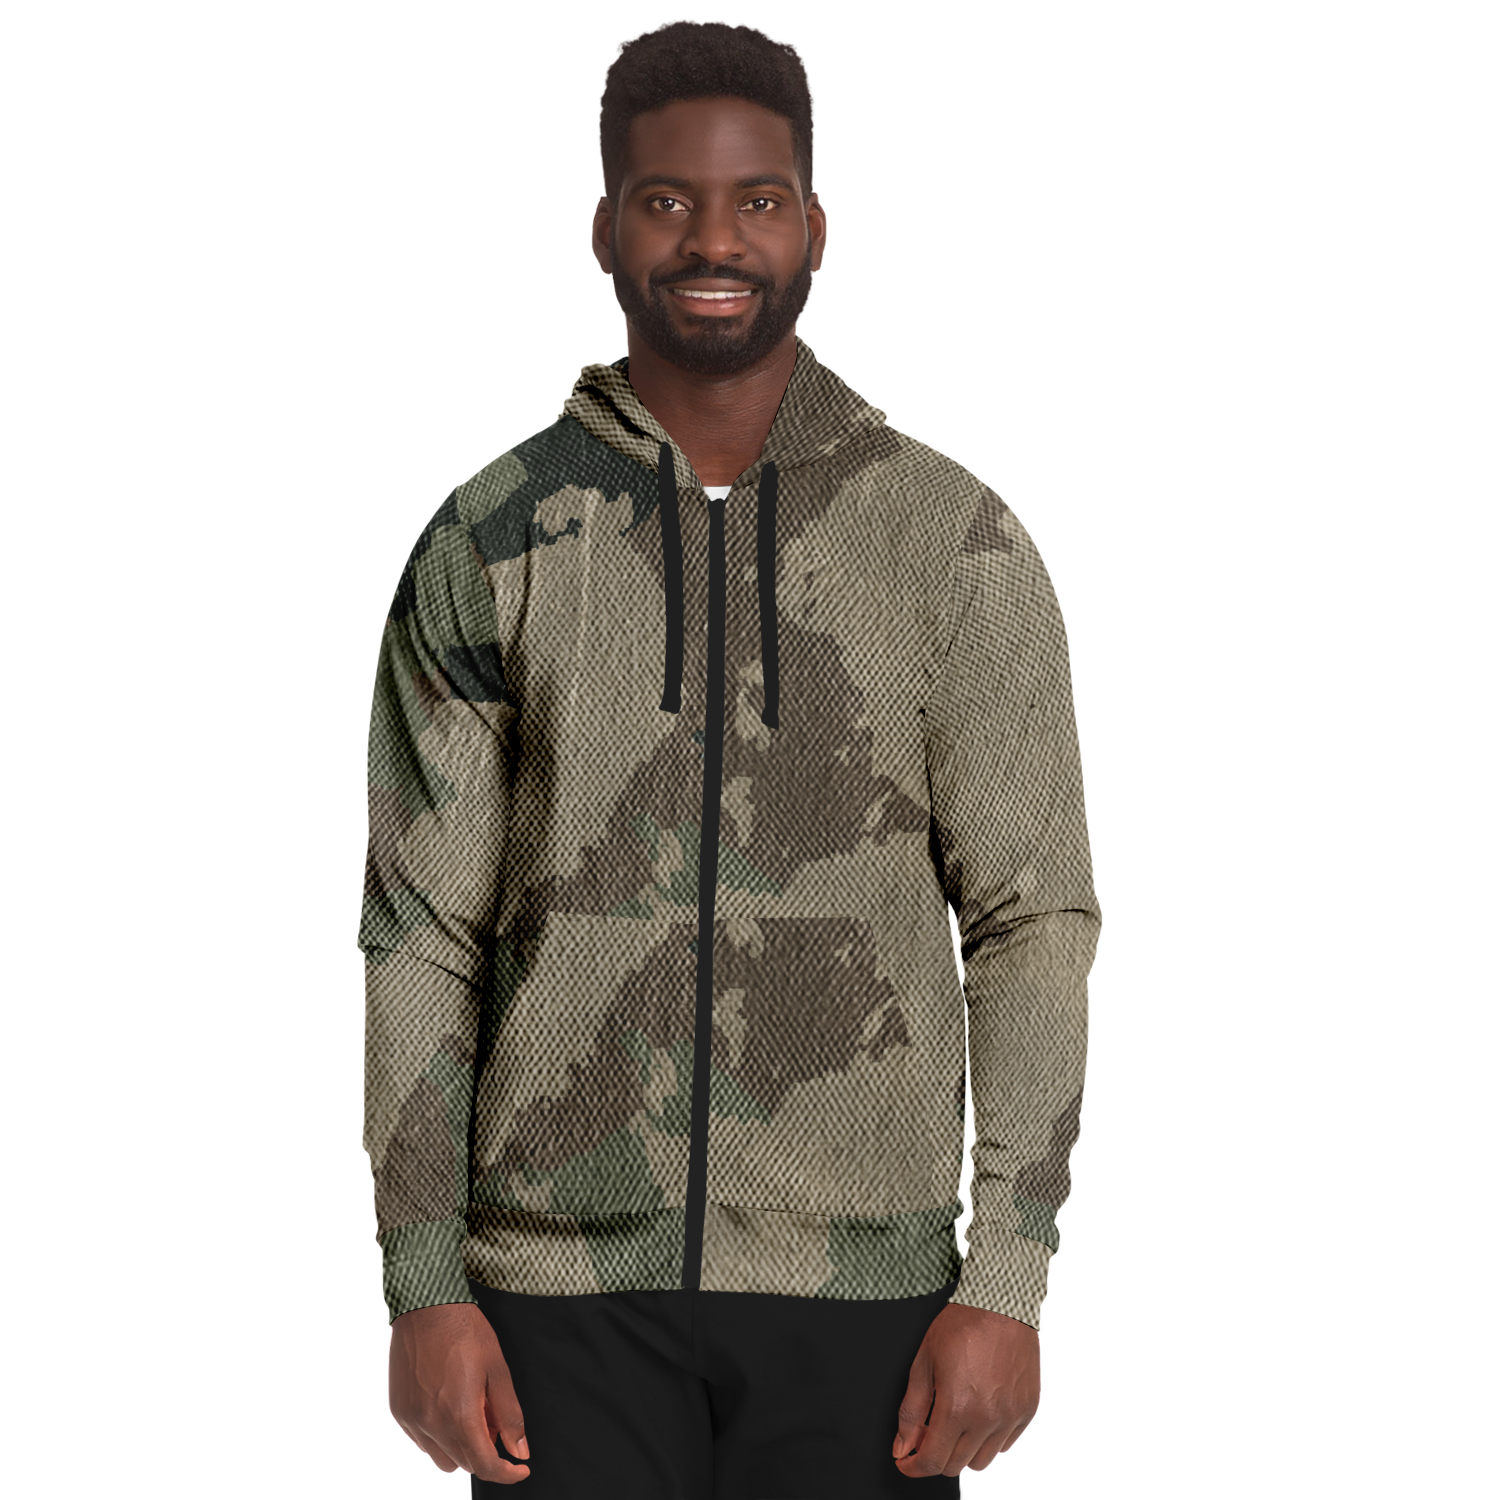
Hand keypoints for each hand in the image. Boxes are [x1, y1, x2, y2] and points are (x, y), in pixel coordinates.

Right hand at [388, 1301, 532, 1483]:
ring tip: (470, 1410)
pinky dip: (438, 1435)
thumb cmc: (465, 1331)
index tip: (519, 1468)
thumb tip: (519, 1450)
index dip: (506, 1473)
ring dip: (460, 1447)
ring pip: (440, 1458)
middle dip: (485, 1450)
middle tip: (494, 1419)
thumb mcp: (498, 1370)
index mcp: (460, 1415)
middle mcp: (431, 1424)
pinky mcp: (399, 1411)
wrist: (426, 1307)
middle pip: (464, 1463)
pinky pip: (421, 1441)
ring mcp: (411, 1420)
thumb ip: (510, 1415)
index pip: (484, 1465)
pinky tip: (447, 1405)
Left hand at [892, 1305, 1042, 1476]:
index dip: (913, 1467)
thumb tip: (902, 1446)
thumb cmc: (961, 1326)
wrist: (1000, 1305)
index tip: (905, 1461)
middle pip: (955, 1466)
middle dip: (935, 1457)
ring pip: (982, 1462)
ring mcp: (1010, 1417)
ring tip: (954, 1425)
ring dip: (962, 1453)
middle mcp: (986, 1419)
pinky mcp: (1027, 1411)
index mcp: (956, 1408)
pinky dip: (988, 1442)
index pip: (932, 1461)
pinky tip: (978, 1418)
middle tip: (926, 1434)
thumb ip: (911, 1410)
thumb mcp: (924, 1363)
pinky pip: (1005, 1446)